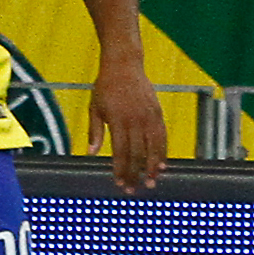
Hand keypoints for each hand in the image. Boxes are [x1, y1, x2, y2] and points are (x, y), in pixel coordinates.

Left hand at [86, 60, 167, 190]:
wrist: (124, 64)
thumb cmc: (105, 87)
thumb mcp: (94, 108)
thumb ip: (94, 131)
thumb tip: (91, 153)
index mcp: (117, 120)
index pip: (121, 152)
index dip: (121, 170)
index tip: (120, 183)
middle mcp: (135, 120)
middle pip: (137, 154)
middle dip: (135, 174)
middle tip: (133, 190)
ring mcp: (148, 116)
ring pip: (153, 148)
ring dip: (152, 168)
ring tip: (151, 182)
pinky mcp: (157, 112)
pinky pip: (162, 136)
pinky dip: (163, 152)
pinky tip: (162, 165)